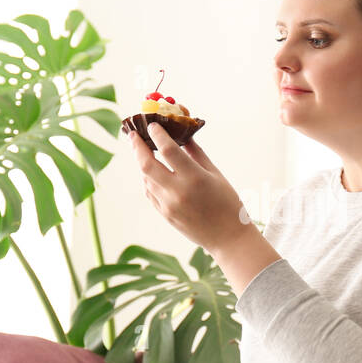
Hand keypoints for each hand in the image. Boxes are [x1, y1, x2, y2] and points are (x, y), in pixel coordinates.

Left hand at [129, 122, 254, 253]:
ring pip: (145, 178)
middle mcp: (178, 192)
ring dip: (142, 162)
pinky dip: (147, 179)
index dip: (158, 134)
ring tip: (143, 151)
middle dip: (137, 147)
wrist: (227, 238)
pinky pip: (149, 192)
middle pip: (147, 164)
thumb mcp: (216, 174)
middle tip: (133, 134)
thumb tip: (182, 135)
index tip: (153, 125)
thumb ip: (196, 153)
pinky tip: (151, 172)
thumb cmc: (227, 203)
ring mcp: (168, 205)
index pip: (168, 150)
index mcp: (195, 178)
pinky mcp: (164, 214)